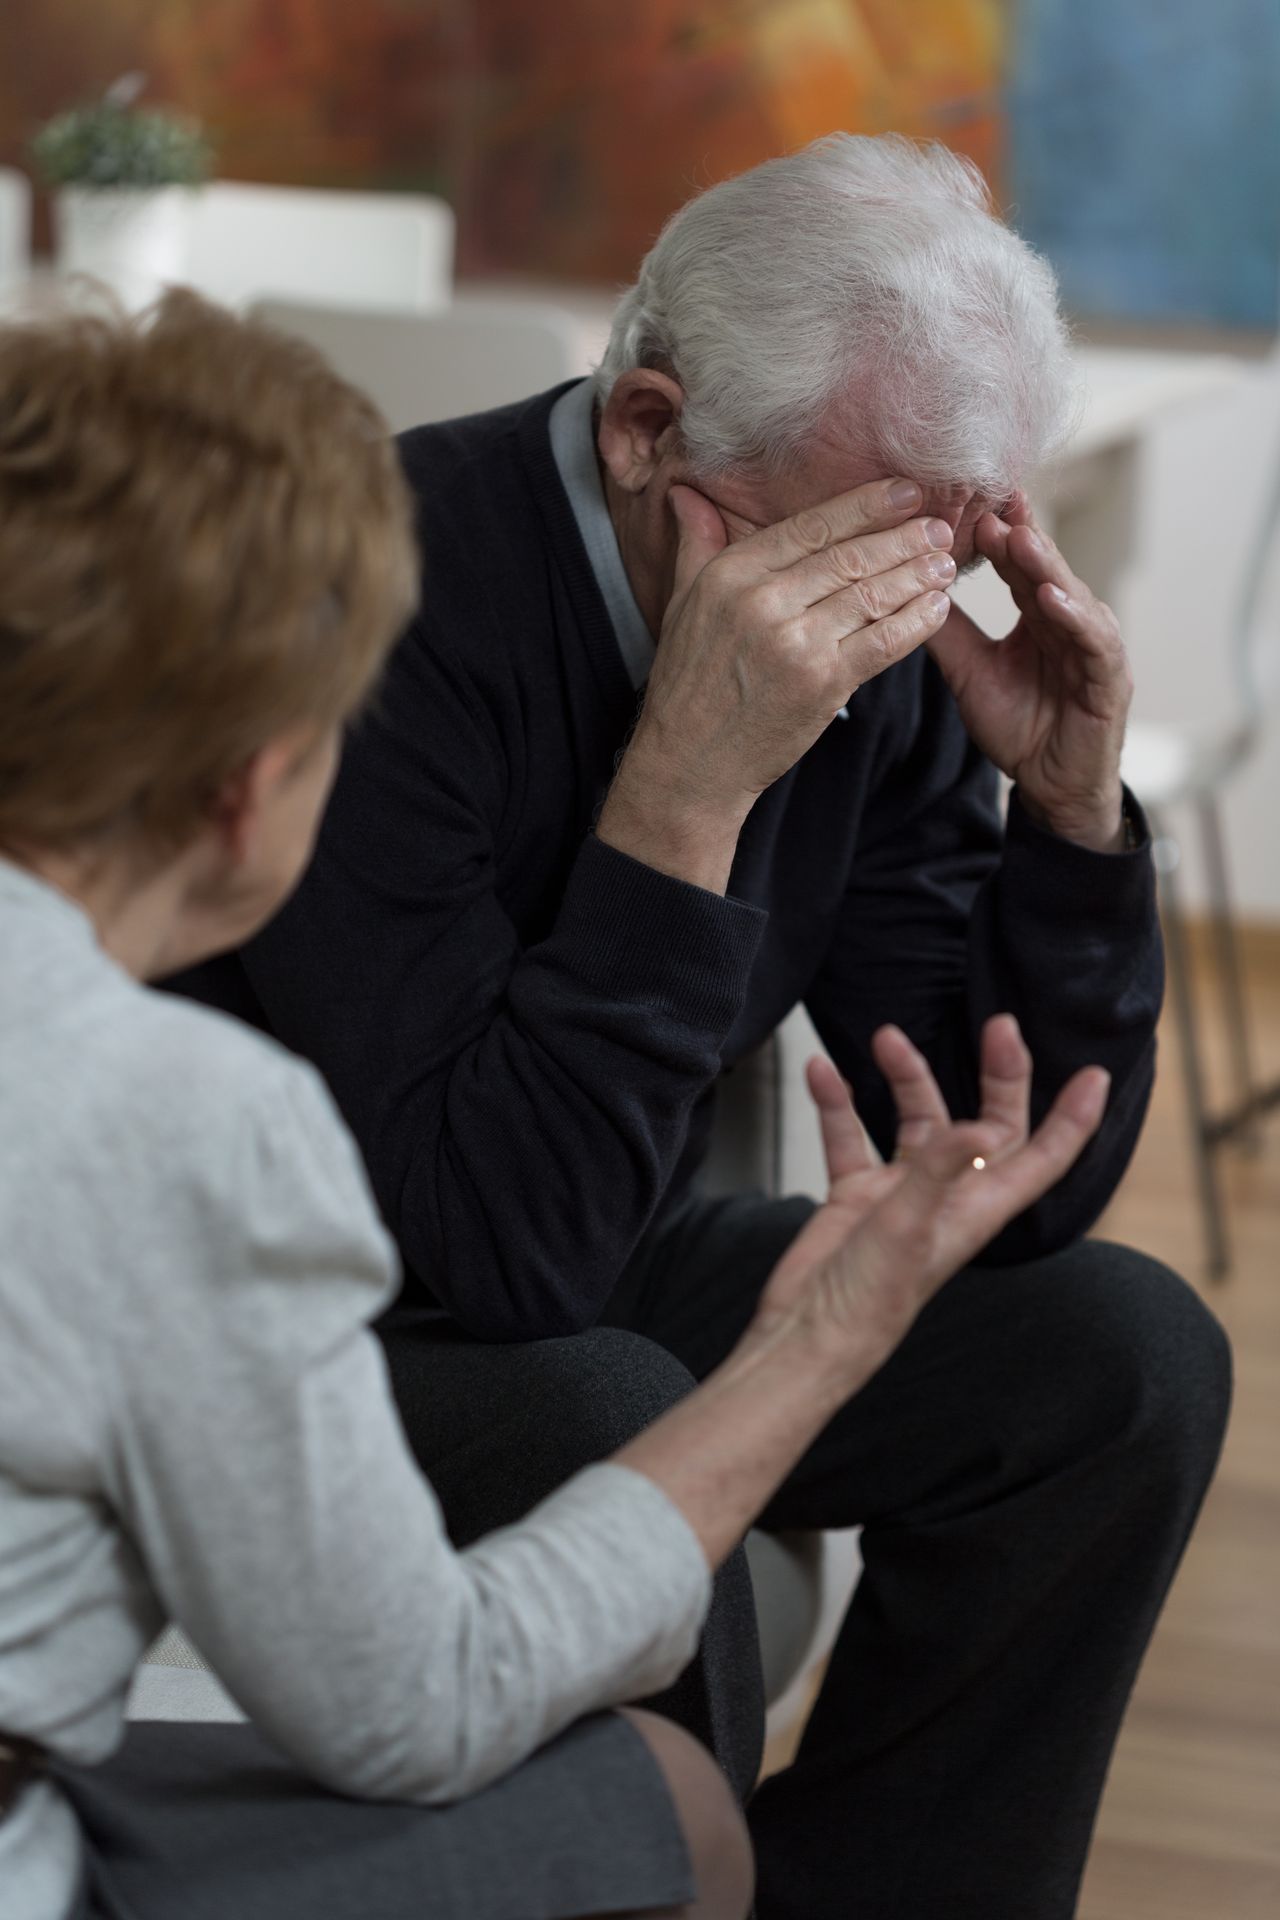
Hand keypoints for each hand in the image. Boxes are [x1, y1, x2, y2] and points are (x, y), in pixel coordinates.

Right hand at [620, 478, 954, 816]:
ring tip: (945, 564)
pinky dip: (916, 622)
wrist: (690, 761)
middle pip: (850, 556)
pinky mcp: (822, 683)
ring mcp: (795, 643)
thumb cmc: (688, 684)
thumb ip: (695, 544)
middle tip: (940, 527)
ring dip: (917, 577)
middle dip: (904, 538)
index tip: (905, 492)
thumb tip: (685, 490)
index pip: (812, 526)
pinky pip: (882, 641)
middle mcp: (763, 601)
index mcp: (732, 574)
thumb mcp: (680, 604)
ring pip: (872, 595)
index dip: (866, 505)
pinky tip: (937, 608)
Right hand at [756, 1017, 1108, 1376]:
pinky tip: (822, 1072)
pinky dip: (837, 1104)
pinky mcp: (858, 1193)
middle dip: (997, 1074)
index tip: (1095, 1075)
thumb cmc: (872, 1297)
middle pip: (988, 1122)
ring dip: (904, 1077)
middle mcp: (949, 1194)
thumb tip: (979, 1126)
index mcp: (980, 1207)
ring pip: (916, 1118)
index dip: (1074, 1120)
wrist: (807, 1330)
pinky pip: (851, 1136)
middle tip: (999, 1025)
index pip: (1044, 1157)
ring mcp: (902, 1192)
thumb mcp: (911, 1227)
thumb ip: (940, 1170)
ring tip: (885, 1037)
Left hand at [927, 495, 1132, 851]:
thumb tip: (906, 591)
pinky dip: (1075, 617)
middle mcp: (1069, 622)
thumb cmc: (1018, 726)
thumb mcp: (970, 673)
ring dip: (1046, 565)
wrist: (1051, 785)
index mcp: (1038, 616)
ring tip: (1019, 538)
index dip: (998, 534)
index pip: (1017, 565)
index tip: (971, 501)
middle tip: (994, 501)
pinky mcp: (1109, 677)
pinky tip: (1053, 597)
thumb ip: (946, 634)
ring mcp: (1093, 646)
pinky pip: (1093, 640)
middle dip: (1020, 534)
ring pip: (1070, 595)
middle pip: (1043, 569)